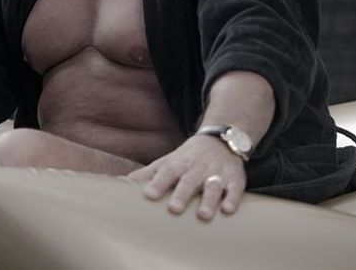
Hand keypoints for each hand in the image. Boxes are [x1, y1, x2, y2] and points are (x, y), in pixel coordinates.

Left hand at [127, 135, 246, 220]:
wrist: (221, 140)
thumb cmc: (187, 158)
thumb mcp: (167, 162)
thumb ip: (146, 175)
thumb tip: (119, 184)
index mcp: (178, 164)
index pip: (166, 172)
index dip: (158, 183)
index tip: (148, 195)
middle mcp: (197, 168)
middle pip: (189, 180)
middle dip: (182, 194)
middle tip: (174, 209)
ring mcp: (216, 173)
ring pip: (213, 186)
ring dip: (208, 200)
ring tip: (203, 215)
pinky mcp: (234, 178)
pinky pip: (235, 188)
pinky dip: (232, 198)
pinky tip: (228, 209)